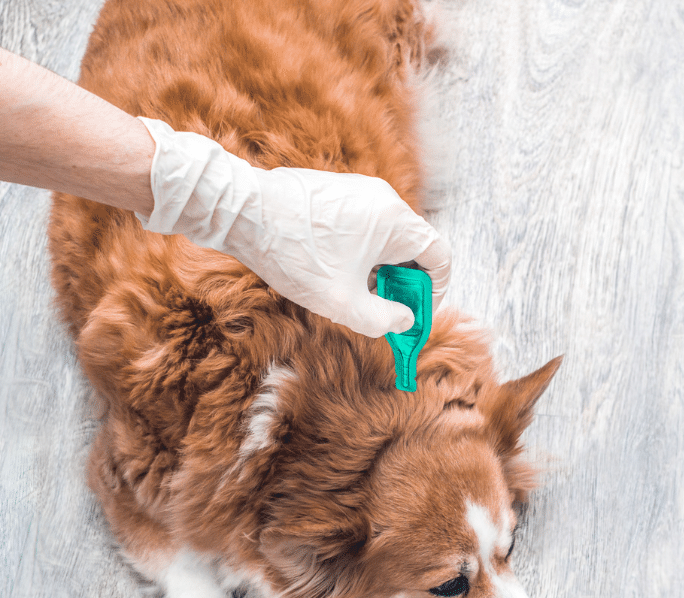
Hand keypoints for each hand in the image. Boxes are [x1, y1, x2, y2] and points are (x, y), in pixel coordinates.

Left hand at [135, 118, 450, 336]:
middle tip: (387, 310)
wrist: (242, 211)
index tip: (416, 313)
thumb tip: (405, 321)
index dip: (435, 291)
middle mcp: (385, 199)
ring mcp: (362, 191)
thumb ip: (382, 320)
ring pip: (390, 237)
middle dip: (406, 283)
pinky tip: (338, 271)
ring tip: (358, 293)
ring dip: (383, 269)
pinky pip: (368, 225)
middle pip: (416, 246)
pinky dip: (365, 252)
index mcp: (395, 222)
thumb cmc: (293, 254)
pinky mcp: (340, 190)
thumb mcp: (342, 303)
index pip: (441, 256)